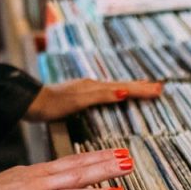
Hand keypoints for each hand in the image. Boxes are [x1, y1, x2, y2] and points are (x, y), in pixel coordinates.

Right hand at [0, 148, 133, 189]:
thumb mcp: (22, 177)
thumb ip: (46, 177)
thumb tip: (67, 175)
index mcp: (40, 172)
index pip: (74, 161)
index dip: (99, 157)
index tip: (121, 152)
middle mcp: (39, 183)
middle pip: (77, 173)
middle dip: (105, 168)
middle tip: (129, 163)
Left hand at [25, 79, 162, 121]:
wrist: (32, 103)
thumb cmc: (54, 104)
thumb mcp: (79, 101)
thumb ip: (102, 96)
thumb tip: (124, 92)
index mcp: (95, 87)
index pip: (125, 87)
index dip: (142, 89)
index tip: (159, 90)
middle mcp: (93, 85)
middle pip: (122, 85)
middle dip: (141, 87)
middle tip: (159, 88)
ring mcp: (87, 89)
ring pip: (116, 87)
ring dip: (132, 88)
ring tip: (144, 88)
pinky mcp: (81, 95)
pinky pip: (107, 92)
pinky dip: (119, 92)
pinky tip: (117, 95)